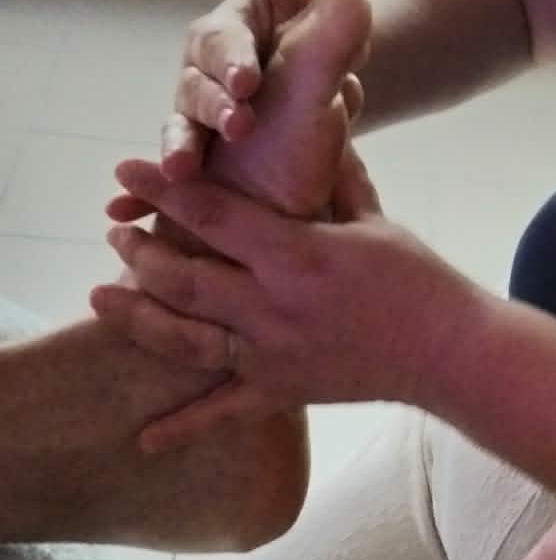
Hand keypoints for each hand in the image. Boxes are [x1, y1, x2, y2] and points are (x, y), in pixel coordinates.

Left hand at [91, 151, 469, 449]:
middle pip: (184, 279)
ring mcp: (273, 354)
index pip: (213, 215)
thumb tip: (318, 120)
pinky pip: (224, 412)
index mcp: (296, 255)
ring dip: (139, 317)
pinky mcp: (283, 390)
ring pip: (187, 339)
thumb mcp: (373, 217)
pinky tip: (144, 440)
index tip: (124, 172)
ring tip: (102, 296)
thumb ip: (333, 176)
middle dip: (141, 252)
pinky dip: (182, 427)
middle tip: (116, 232)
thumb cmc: (416, 278)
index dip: (163, 191)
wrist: (448, 351)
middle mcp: (274, 306)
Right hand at [113, 0, 364, 208]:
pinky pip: (170, 170)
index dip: (233, 58)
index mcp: (235, 30)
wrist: (324, 128)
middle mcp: (208, 69)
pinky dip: (149, 188)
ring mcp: (198, 114)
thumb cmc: (320, 71)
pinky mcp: (195, 158)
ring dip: (177, 146)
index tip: (249, 80)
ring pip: (183, 126)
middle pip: (198, 82)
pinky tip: (126, 210)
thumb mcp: (324, 31)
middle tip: (239, 120)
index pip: (225, 37)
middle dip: (214, 103)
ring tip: (180, 170)